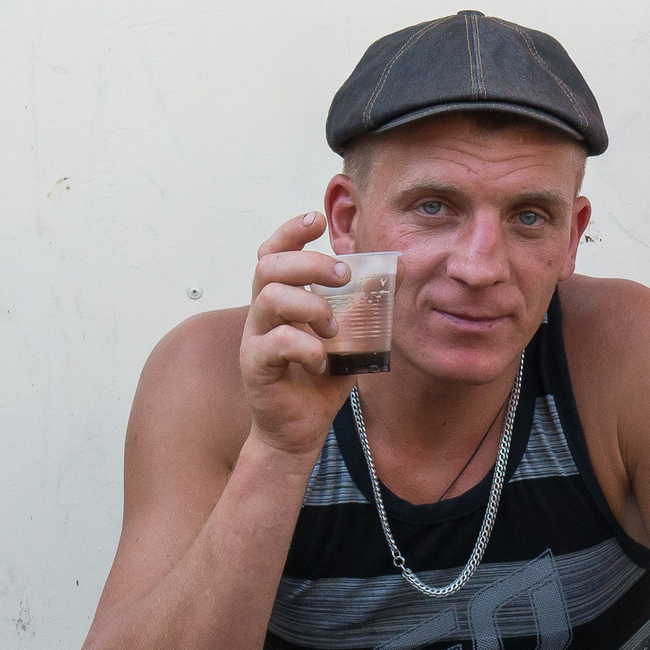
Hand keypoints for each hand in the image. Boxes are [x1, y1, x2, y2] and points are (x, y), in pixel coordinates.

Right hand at [242, 212, 356, 459]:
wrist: (299, 430)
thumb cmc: (319, 380)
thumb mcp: (351, 337)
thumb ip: (365, 304)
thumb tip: (396, 269)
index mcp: (281, 299)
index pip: (273, 252)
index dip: (290, 231)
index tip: (316, 220)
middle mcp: (261, 313)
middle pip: (269, 266)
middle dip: (310, 263)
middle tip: (343, 276)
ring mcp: (254, 338)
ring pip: (270, 298)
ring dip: (312, 307)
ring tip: (333, 330)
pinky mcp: (255, 365)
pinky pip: (275, 341)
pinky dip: (306, 347)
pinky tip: (322, 362)